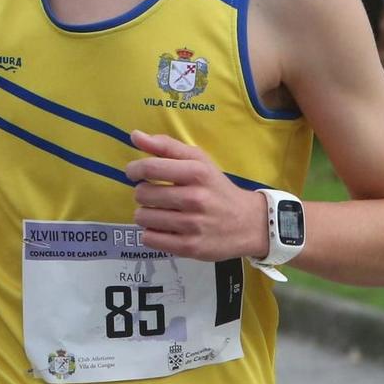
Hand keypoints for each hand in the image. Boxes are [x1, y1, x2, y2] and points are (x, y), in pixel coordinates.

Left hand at [124, 130, 264, 261]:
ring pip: (143, 218)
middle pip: (143, 194)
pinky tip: (163, 228)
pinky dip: (151, 233)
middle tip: (155, 195)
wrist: (249, 223)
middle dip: (143, 194)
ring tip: (159, 212)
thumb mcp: (199, 161)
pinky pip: (150, 239)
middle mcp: (195, 198)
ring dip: (145, 214)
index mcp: (197, 173)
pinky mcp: (189, 247)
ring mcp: (192, 225)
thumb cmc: (218, 189)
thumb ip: (166, 146)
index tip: (134, 173)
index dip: (134, 170)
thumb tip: (135, 135)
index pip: (150, 168)